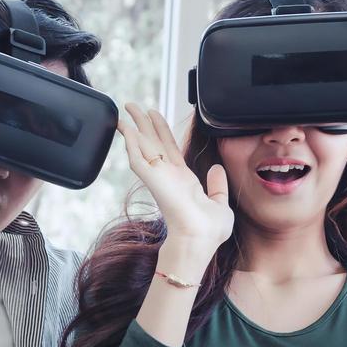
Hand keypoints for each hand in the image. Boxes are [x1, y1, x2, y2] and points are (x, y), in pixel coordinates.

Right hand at [118, 103, 232, 259]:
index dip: (160, 130)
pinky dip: (131, 144)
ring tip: (127, 108)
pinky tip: (127, 130)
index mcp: (182, 180)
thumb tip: (217, 167)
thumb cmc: (208, 232)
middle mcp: (168, 176)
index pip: (168, 149)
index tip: (153, 115)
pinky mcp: (153, 181)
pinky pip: (138, 159)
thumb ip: (217, 185)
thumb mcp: (220, 203)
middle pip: (152, 142)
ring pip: (142, 146)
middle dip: (143, 122)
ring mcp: (159, 178)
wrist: (200, 241)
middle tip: (133, 105)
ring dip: (134, 126)